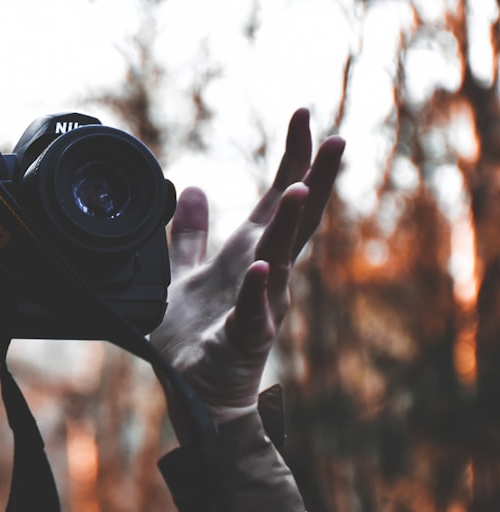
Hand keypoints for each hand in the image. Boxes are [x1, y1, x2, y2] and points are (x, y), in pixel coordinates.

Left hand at [150, 108, 343, 429]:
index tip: (302, 114)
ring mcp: (260, 307)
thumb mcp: (183, 275)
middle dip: (314, 181)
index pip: (279, 200)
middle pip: (296, 222)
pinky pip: (254, 312)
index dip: (292, 158)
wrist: (194, 392)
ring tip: (300, 187)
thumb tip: (190, 188)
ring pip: (283, 260)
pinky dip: (258, 288)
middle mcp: (264, 276)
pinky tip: (263, 265)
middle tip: (334, 139)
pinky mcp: (245, 339)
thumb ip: (190, 235)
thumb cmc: (194, 338)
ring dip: (291, 225)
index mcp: (250, 256)